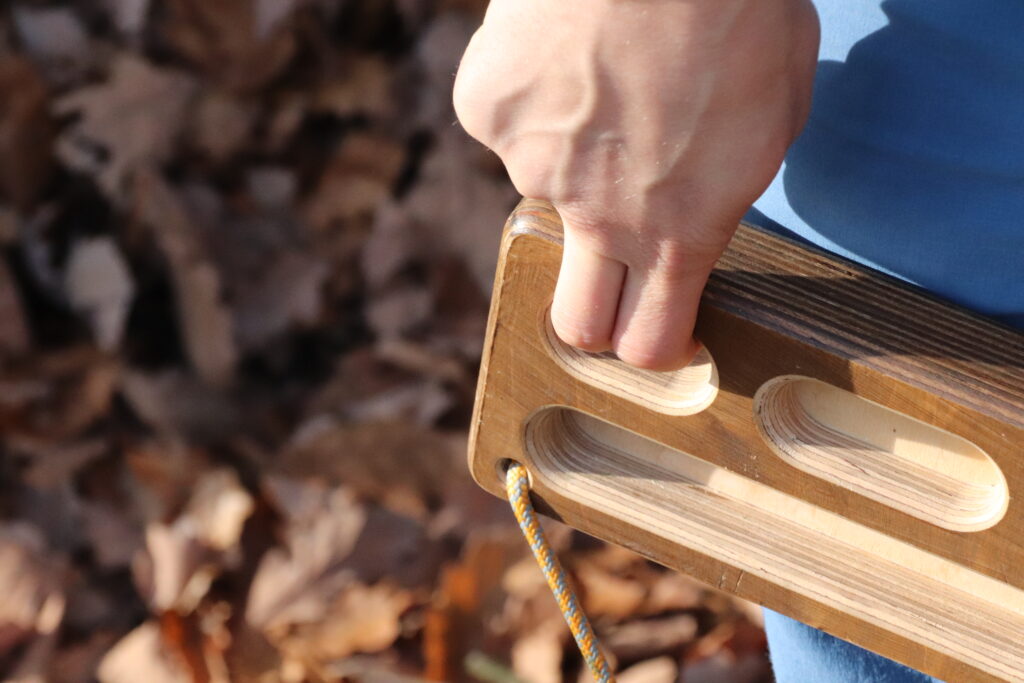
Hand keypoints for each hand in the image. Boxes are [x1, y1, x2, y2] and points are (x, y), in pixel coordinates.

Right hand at [454, 0, 818, 368]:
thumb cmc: (739, 7)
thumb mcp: (777, 109)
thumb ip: (729, 178)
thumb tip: (702, 190)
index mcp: (681, 229)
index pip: (650, 339)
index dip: (652, 341)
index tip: (655, 330)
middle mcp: (598, 218)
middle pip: (576, 321)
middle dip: (591, 312)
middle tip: (608, 261)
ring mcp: (534, 167)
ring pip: (547, 182)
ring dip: (574, 150)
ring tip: (609, 77)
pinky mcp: (488, 111)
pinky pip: (511, 118)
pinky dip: (535, 93)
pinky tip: (567, 47)